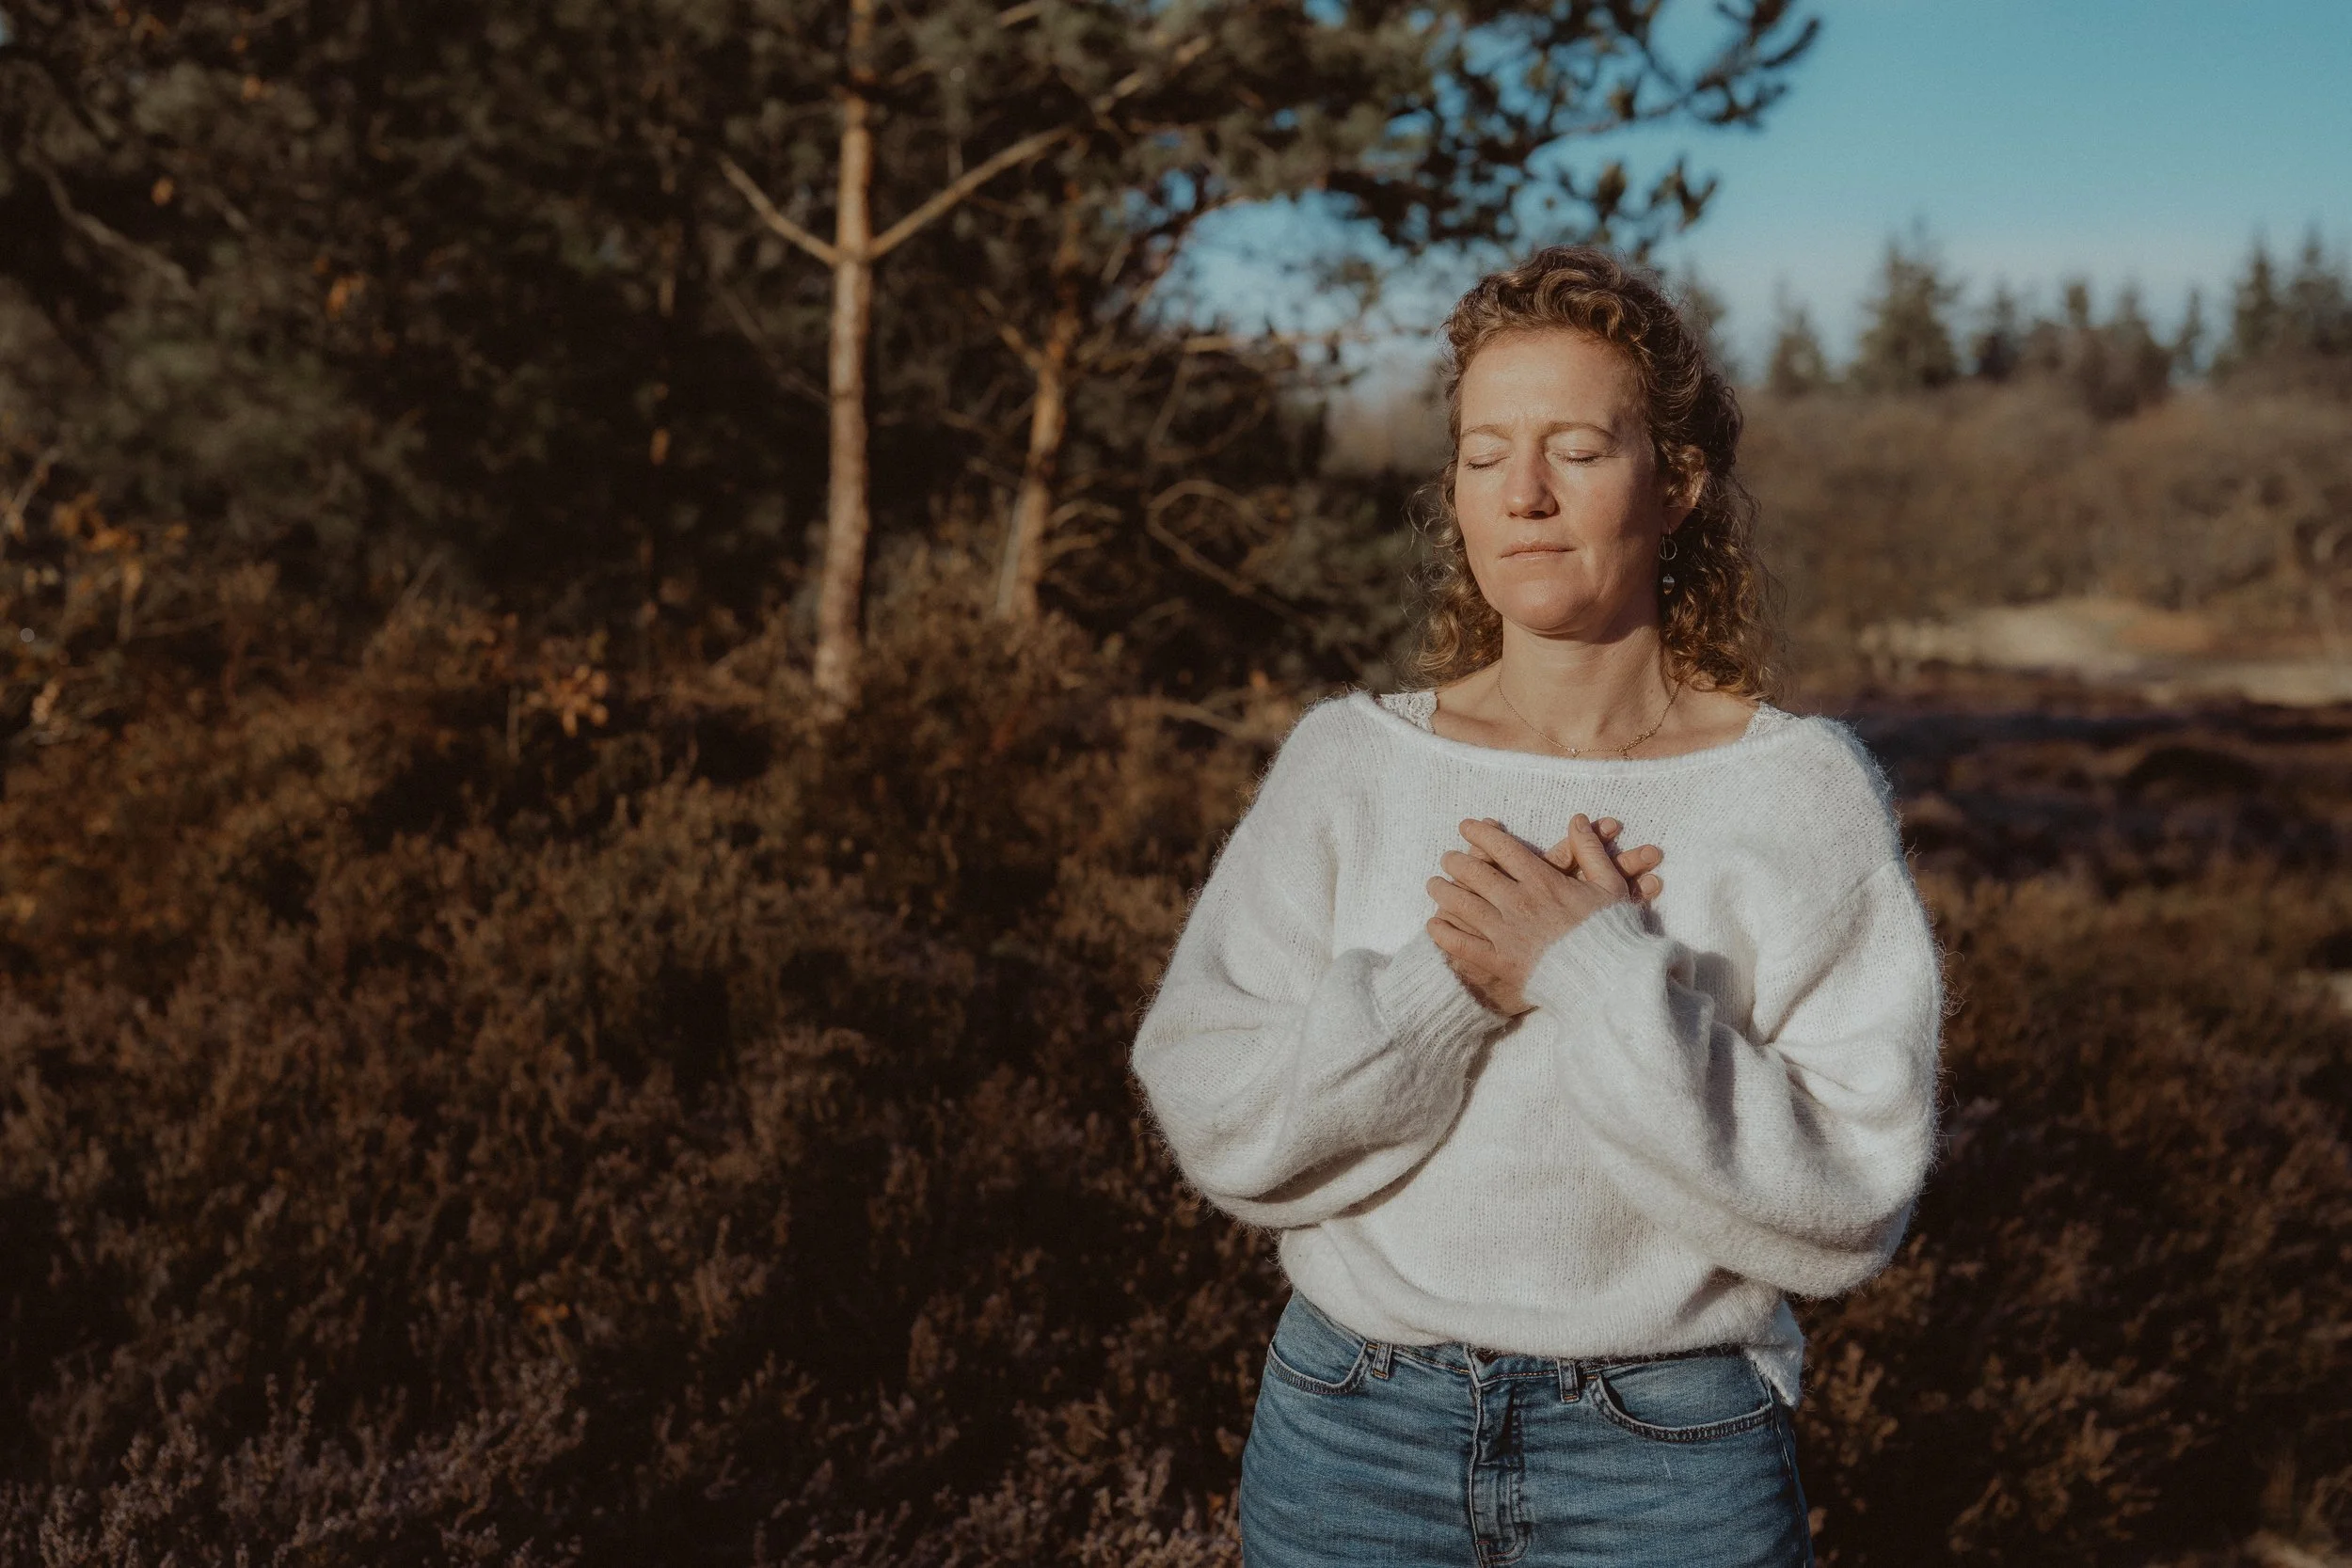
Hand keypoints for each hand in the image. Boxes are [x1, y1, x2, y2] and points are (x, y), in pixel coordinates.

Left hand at [1423, 813, 1640, 1017]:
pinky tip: (1433, 925)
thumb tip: (1578, 819)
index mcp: (1543, 881)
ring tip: (1433, 884)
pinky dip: (1444, 933)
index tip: (1466, 827)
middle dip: (1456, 862)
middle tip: (1446, 858)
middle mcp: (1519, 903)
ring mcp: (1506, 933)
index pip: (1503, 848)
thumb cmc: (1611, 932)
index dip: (1481, 834)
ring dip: (1444, 891)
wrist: (1607, 979)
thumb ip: (1591, 851)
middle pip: (1476, 874)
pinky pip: (1462, 945)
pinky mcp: (1500, 963)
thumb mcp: (1609, 885)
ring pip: (1464, 904)